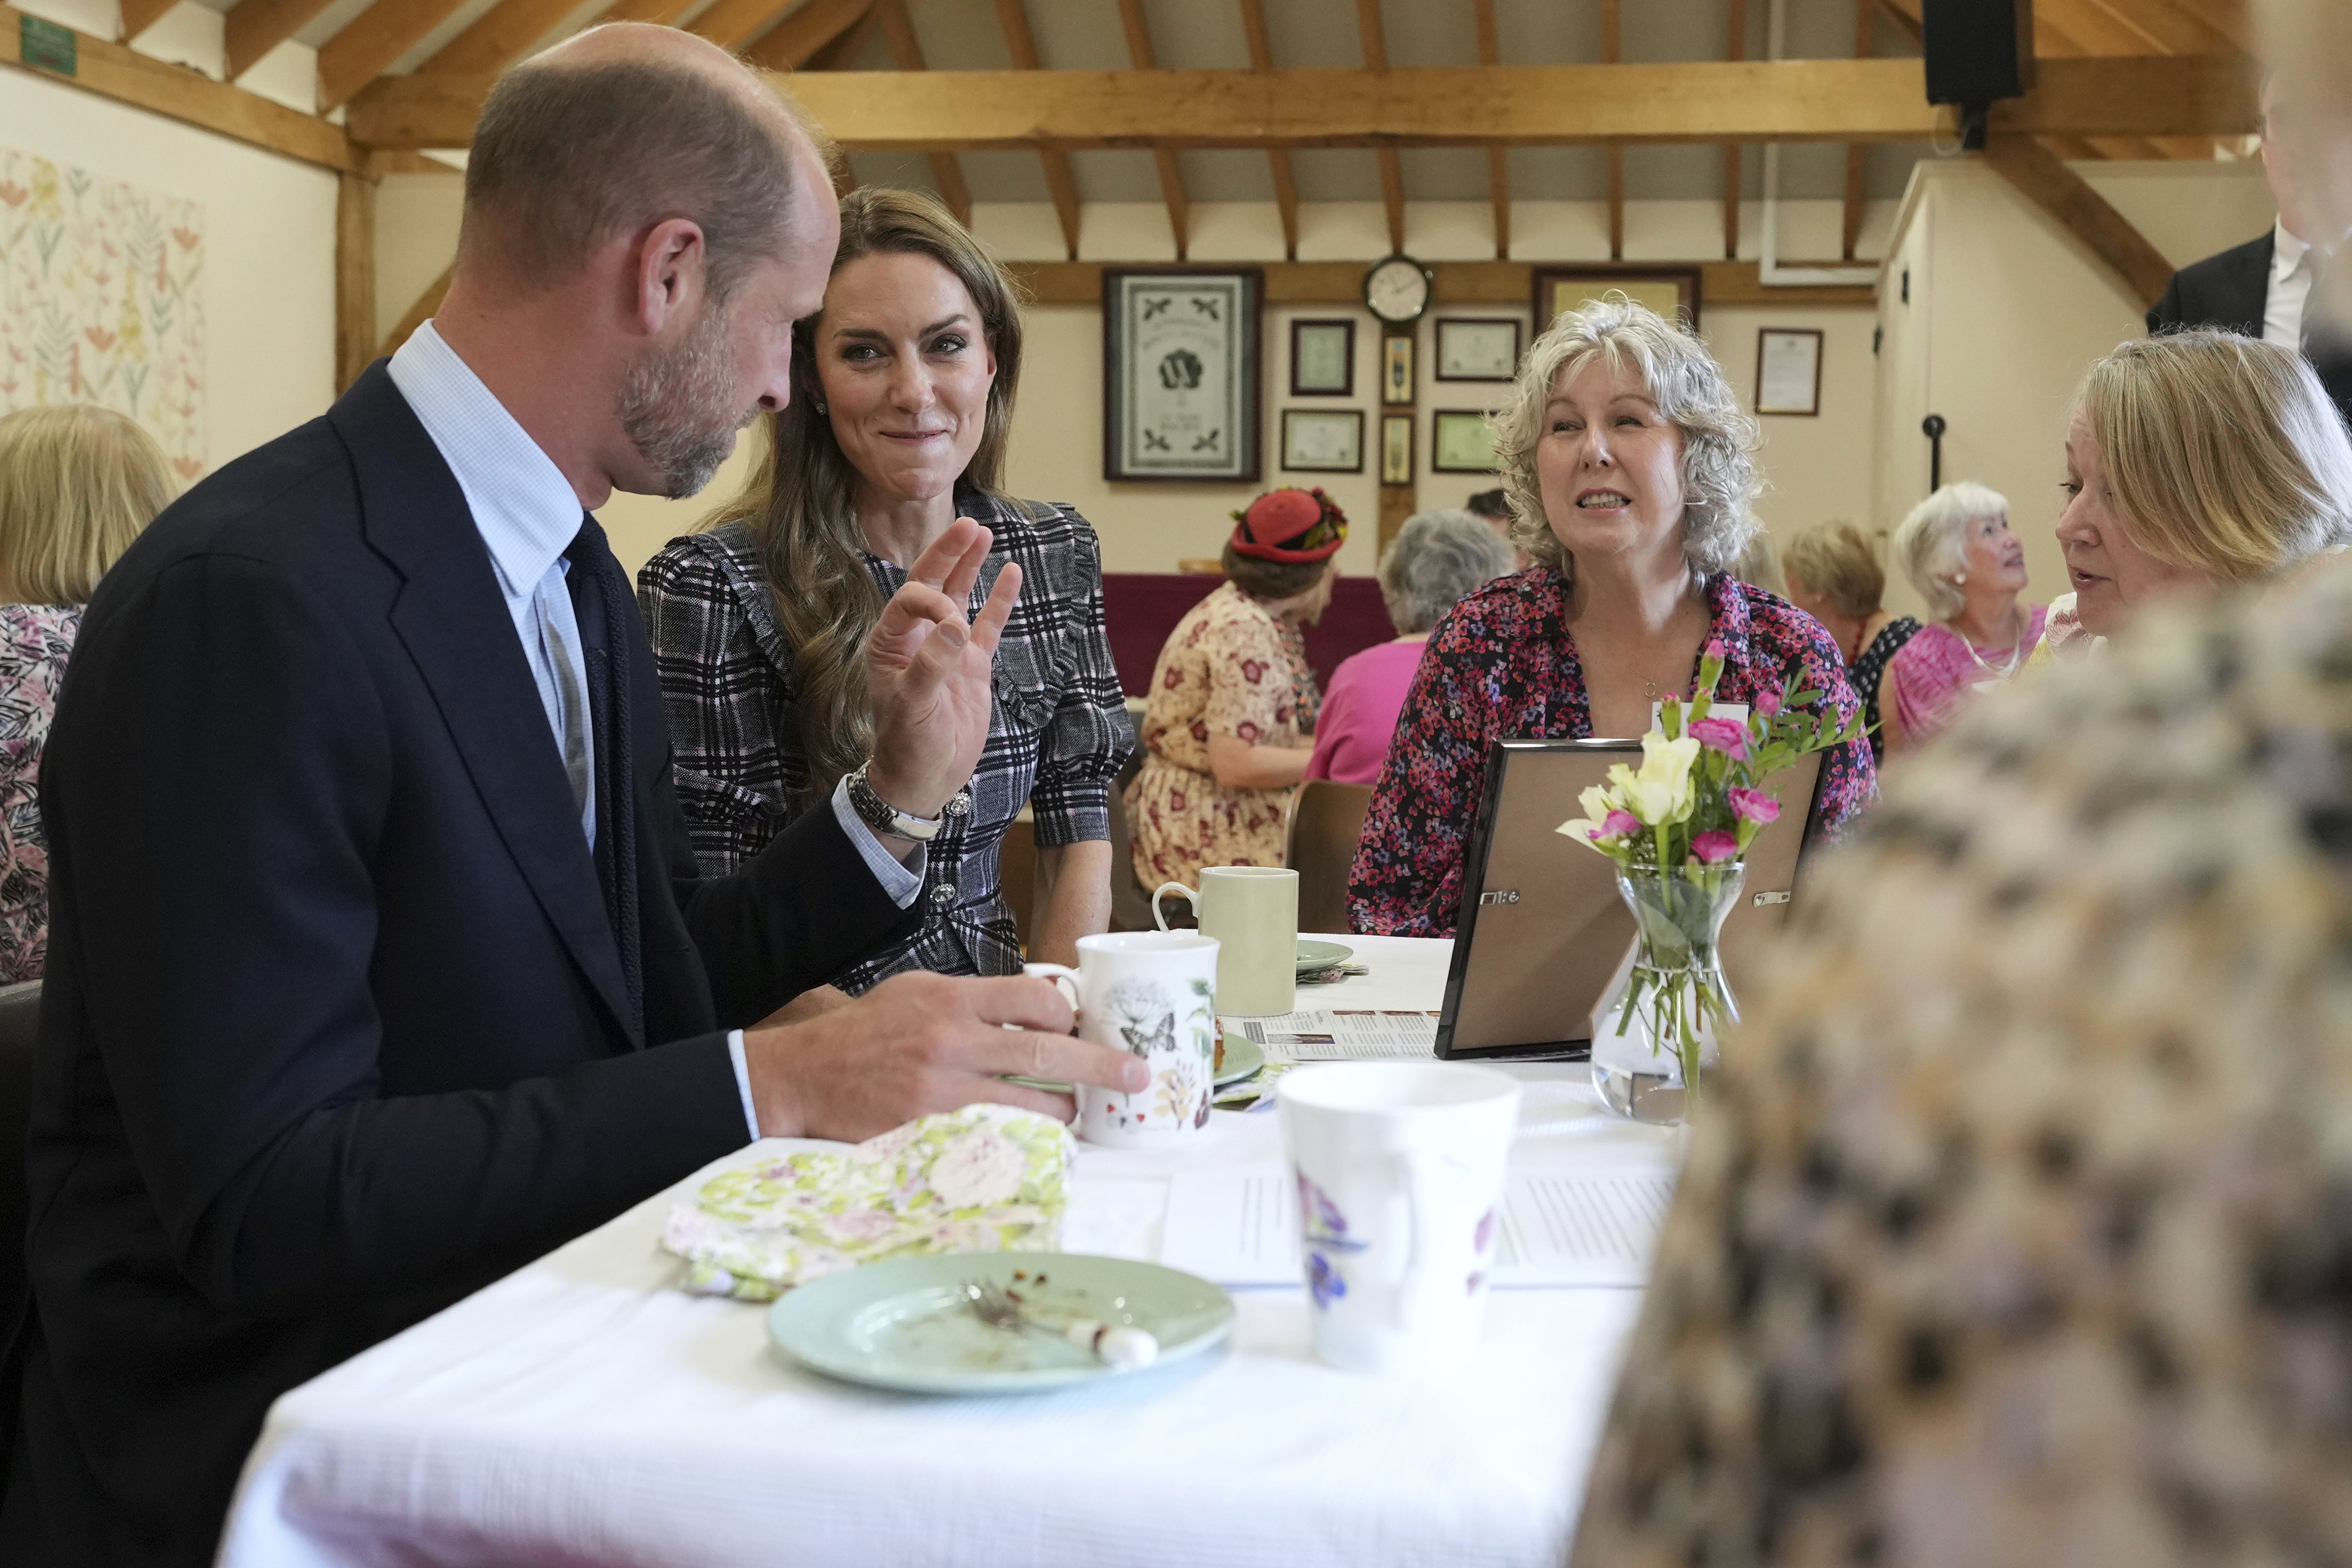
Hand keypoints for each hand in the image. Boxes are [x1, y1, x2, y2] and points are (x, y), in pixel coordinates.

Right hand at [740, 970, 1146, 1141]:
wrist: (803, 1077)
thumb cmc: (865, 1033)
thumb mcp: (916, 992)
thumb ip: (972, 999)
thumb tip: (1034, 1005)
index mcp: (952, 997)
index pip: (1034, 997)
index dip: (1066, 1015)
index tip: (1074, 1028)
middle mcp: (952, 1039)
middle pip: (1048, 1051)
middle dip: (1102, 1065)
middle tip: (1137, 1076)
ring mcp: (943, 1089)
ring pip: (1032, 1104)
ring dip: (1063, 1114)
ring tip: (1073, 1117)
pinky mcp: (932, 1130)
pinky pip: (999, 1138)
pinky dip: (1024, 1142)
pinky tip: (1036, 1145)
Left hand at [864, 516, 1020, 818]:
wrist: (925, 779)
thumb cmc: (908, 744)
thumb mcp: (914, 707)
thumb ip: (933, 665)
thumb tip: (958, 625)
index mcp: (891, 644)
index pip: (912, 600)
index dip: (933, 600)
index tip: (954, 624)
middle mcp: (917, 639)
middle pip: (932, 584)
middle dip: (948, 554)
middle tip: (968, 525)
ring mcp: (948, 650)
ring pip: (959, 597)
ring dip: (969, 566)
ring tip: (983, 533)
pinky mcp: (972, 666)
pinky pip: (989, 625)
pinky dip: (1000, 601)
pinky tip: (1012, 573)